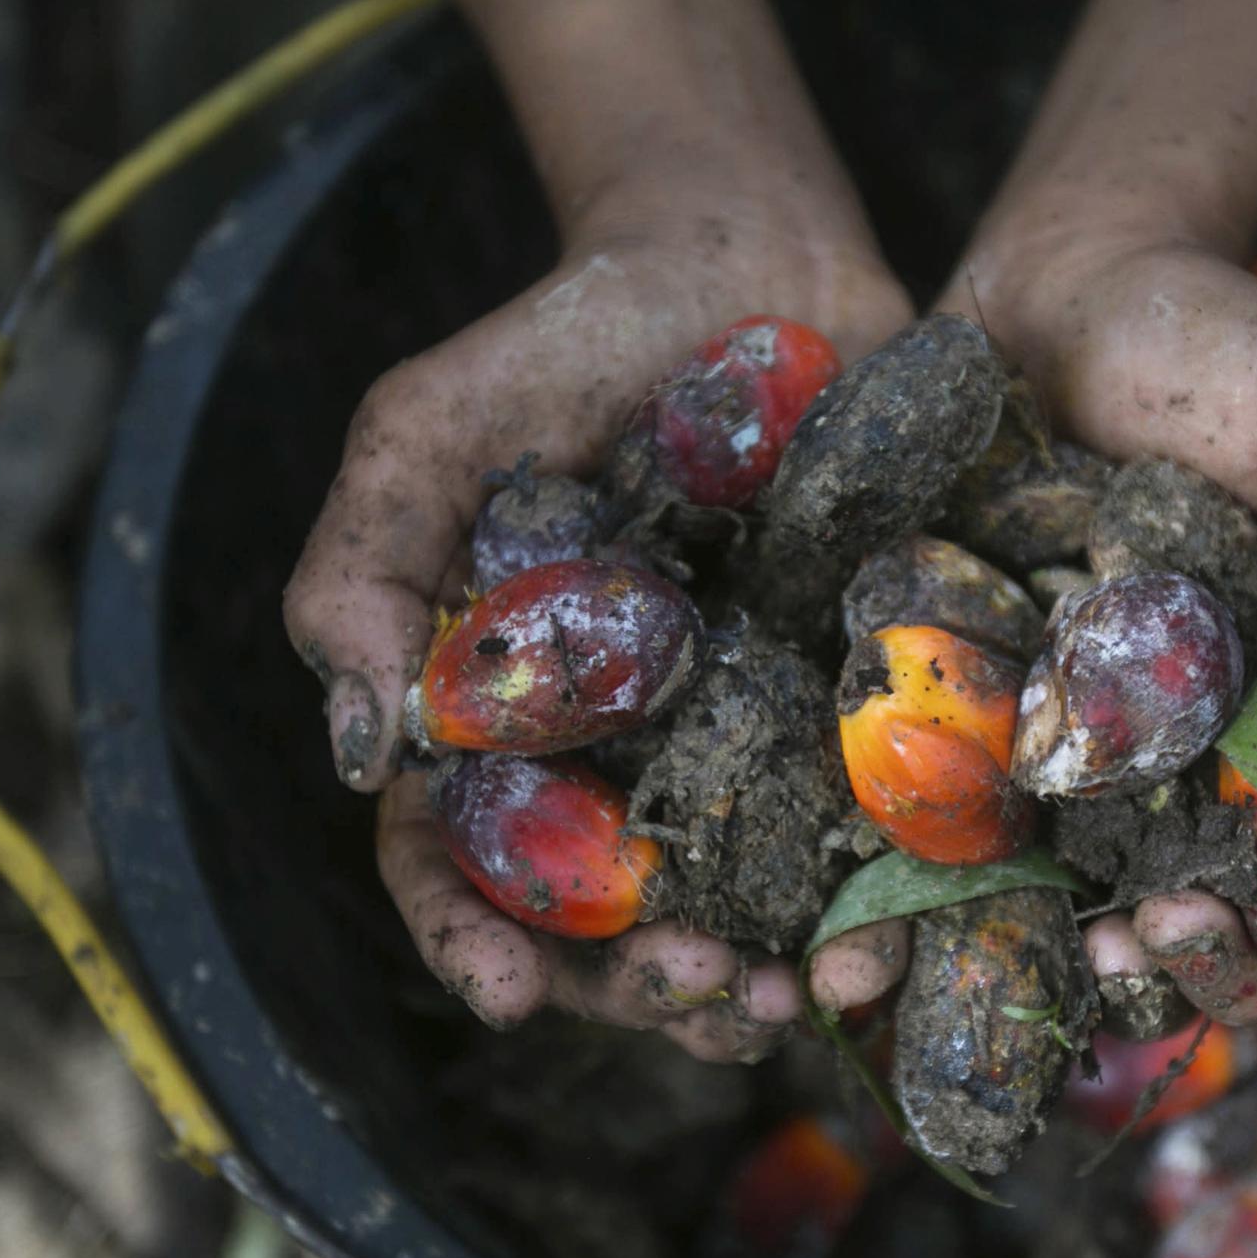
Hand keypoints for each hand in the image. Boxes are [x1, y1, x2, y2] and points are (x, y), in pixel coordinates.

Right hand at [287, 175, 910, 1058]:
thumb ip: (364, 574)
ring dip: (763, 976)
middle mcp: (616, 756)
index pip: (458, 864)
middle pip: (607, 924)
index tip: (508, 998)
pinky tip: (896, 926)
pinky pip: (868, 829)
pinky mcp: (857, 711)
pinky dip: (879, 896)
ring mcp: (741, 742)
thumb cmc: (563, 337)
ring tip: (802, 1000)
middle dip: (643, 988)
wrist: (749, 257)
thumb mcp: (427, 431)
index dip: (473, 944)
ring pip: (740, 908)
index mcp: (498, 720)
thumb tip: (359, 752)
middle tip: (701, 998)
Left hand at [812, 219, 1256, 1026]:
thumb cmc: (1227, 347)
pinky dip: (1040, 944)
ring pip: (1207, 945)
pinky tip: (1023, 929)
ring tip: (1129, 939)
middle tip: (1213, 913)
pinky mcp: (1049, 788)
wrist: (1041, 318)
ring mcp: (1169, 789)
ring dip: (1182, 977)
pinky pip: (1057, 899)